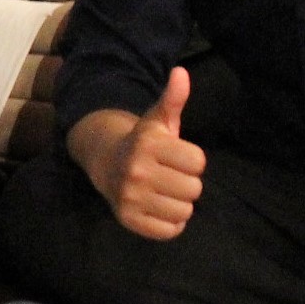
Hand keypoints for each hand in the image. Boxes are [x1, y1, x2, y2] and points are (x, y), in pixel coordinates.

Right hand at [89, 67, 205, 240]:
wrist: (106, 162)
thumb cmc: (143, 142)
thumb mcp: (158, 119)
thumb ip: (173, 99)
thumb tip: (182, 73)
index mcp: (148, 144)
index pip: (198, 162)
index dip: (192, 160)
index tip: (176, 157)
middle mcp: (137, 171)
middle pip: (194, 189)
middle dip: (187, 183)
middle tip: (170, 176)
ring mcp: (131, 197)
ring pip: (184, 211)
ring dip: (179, 204)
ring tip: (164, 192)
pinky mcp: (128, 219)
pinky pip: (170, 230)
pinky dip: (170, 223)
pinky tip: (158, 207)